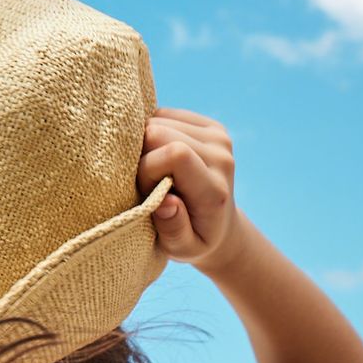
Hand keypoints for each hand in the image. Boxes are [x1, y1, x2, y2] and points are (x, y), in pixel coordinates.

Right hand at [137, 106, 241, 269]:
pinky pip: (163, 114)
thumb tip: (166, 202)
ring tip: (153, 170)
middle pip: (159, 131)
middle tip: (146, 181)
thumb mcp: (182, 248)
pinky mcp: (210, 125)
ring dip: (144, 144)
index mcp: (214, 189)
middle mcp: (221, 156)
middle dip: (140, 155)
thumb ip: (173, 229)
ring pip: (157, 119)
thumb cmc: (194, 240)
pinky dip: (152, 131)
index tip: (145, 192)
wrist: (222, 227)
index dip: (147, 168)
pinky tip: (158, 154)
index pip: (175, 154)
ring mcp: (218, 136)